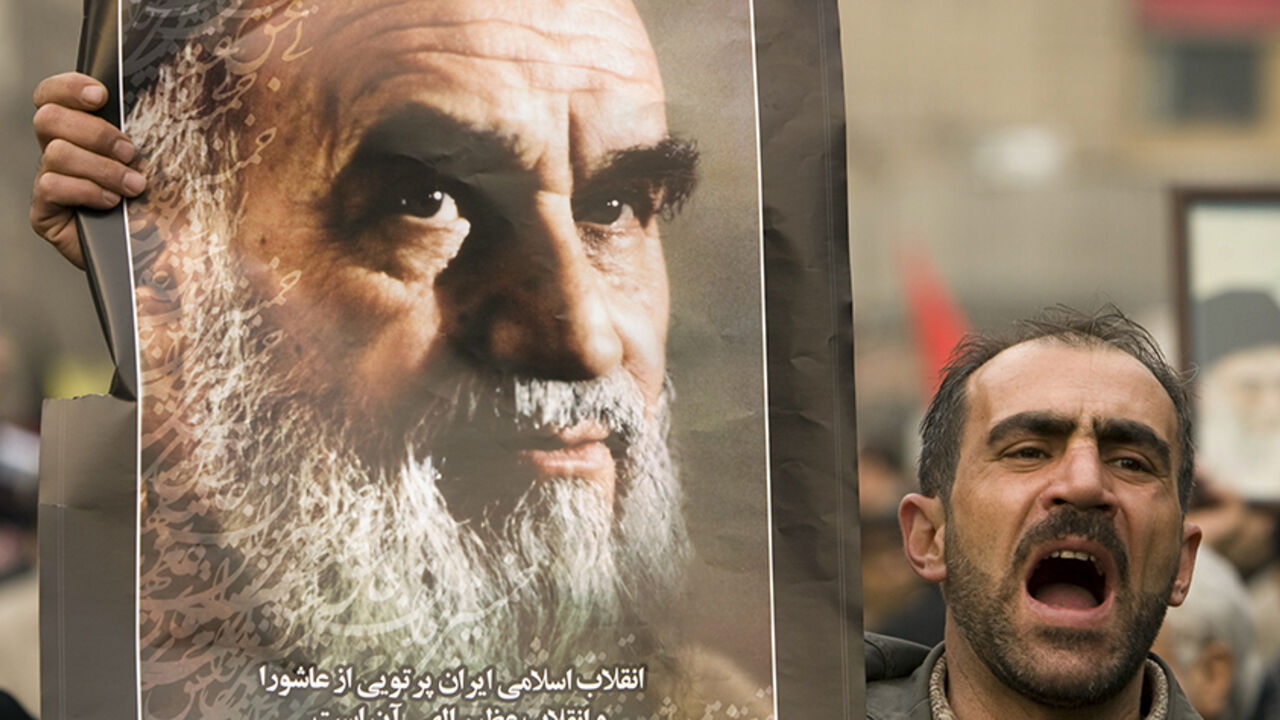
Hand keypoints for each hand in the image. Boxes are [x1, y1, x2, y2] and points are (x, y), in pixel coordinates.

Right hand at [31, 72, 146, 268]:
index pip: (53, 95)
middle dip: (95, 132)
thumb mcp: (160, 162)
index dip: (69, 87)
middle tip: (130, 152)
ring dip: (102, 168)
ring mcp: (49, 182)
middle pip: (49, 118)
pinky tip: (112, 202)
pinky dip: (86, 191)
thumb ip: (154, 130)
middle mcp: (58, 153)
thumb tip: (179, 91)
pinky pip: (51, 187)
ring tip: (134, 186)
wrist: (154, 259)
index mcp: (79, 133)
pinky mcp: (45, 213)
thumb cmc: (160, 206)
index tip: (102, 95)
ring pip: (57, 153)